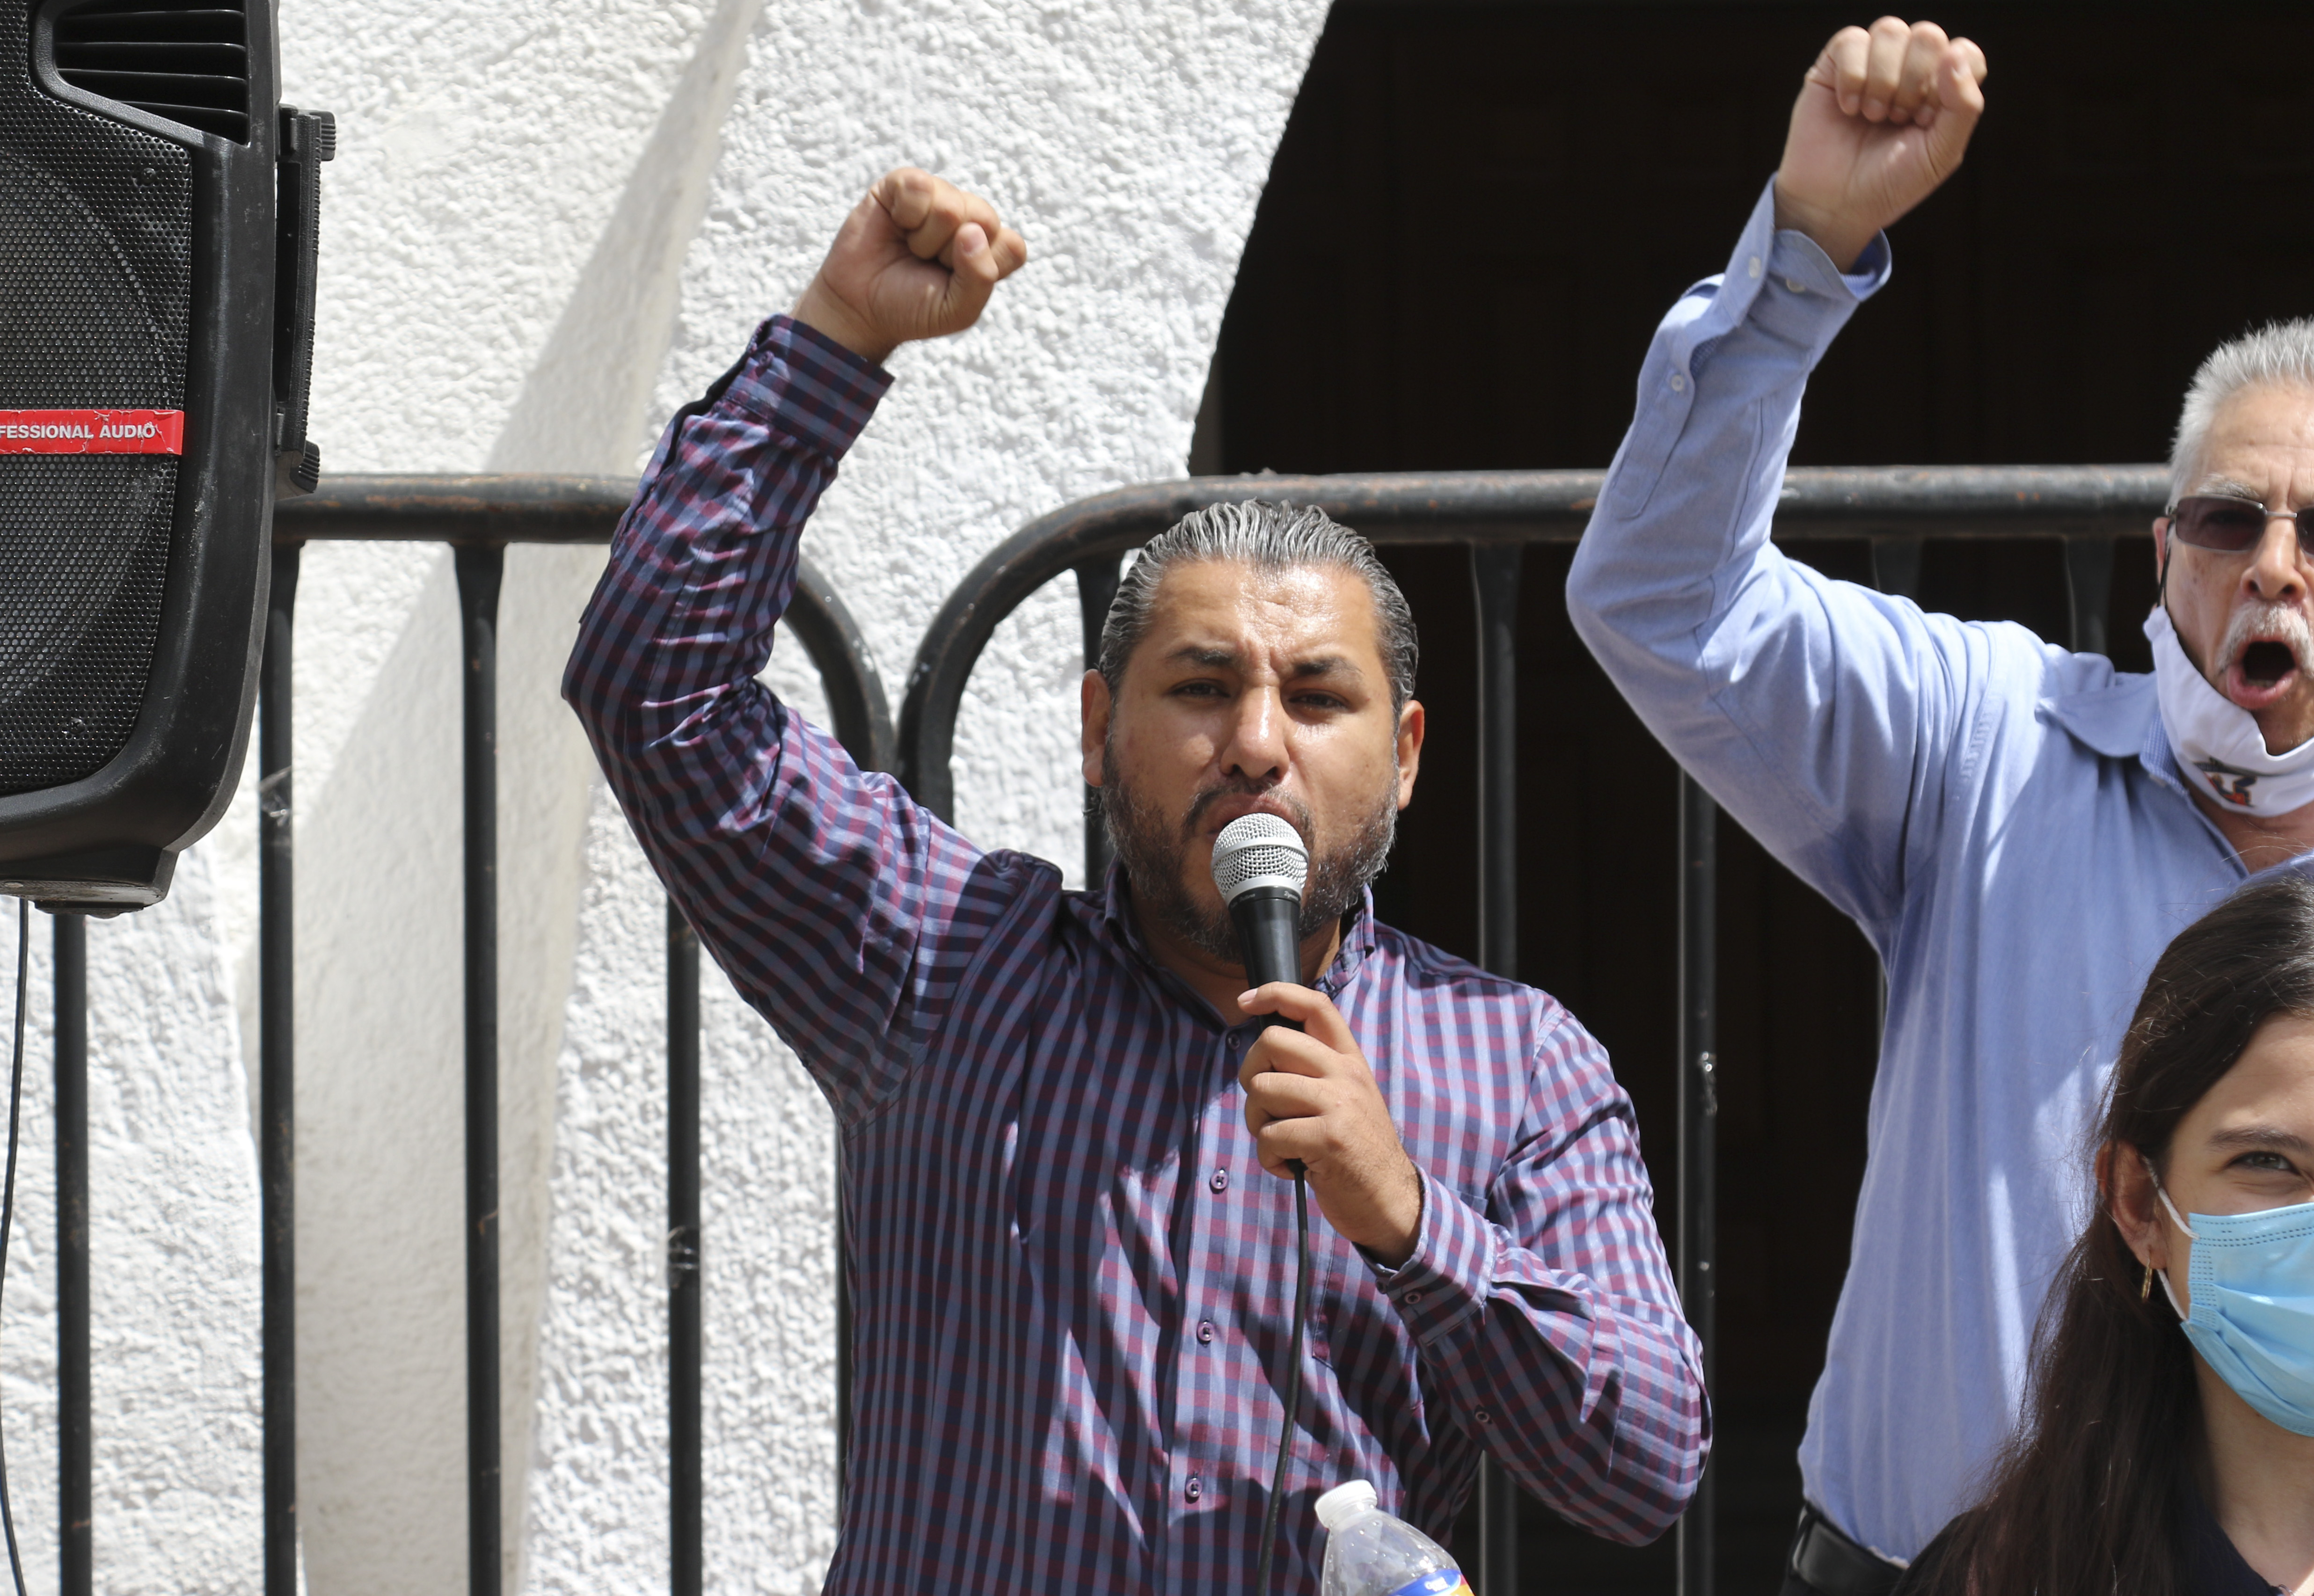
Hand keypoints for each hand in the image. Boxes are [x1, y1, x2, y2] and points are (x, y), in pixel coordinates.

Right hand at [789, 167, 1029, 365]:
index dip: (982, 267)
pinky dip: (904, 213)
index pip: (1011, 246)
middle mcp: (969, 218)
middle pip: (984, 219)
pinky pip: (919, 185)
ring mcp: (938, 197)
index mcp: (990, 248)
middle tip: (927, 264)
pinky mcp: (905, 184)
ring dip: (924, 238)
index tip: (953, 282)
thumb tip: (971, 231)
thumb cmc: (911, 308)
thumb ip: (980, 279)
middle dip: (950, 253)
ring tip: (910, 247)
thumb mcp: (956, 310)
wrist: (859, 306)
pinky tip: (896, 224)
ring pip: (950, 205)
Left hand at [1238, 983, 1424, 1266]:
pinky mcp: (1327, 1139)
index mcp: (1350, 1060)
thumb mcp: (1347, 1098)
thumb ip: (1315, 1070)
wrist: (1390, 1200)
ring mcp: (1338, 1105)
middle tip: (1266, 1106)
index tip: (1246, 1001)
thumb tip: (1264, 1049)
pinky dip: (1269, 1158)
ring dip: (1258, 1122)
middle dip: (1251, 1074)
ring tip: (1281, 1142)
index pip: (1314, 1005)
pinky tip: (1292, 1167)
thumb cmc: (1356, 1151)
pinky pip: (1269, 1135)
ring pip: (1262, 1090)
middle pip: (1272, 1042)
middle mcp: (1345, 1074)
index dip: (1274, 993)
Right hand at [1774, 18, 1987, 269]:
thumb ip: (1964, 106)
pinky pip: (1851, 40)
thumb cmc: (1889, 183)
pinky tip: (1848, 108)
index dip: (1949, 82)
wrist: (1834, 206)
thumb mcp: (1941, 154)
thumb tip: (1954, 54)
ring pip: (1890, 30)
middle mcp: (1909, 68)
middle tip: (1895, 120)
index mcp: (1942, 87)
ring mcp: (1872, 64)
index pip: (1964, 52)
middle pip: (1928, 36)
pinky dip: (1852, 77)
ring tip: (1872, 115)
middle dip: (1912, 82)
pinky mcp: (1834, 66)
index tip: (1926, 119)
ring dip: (1883, 80)